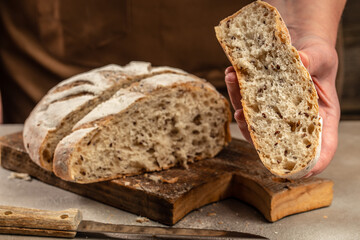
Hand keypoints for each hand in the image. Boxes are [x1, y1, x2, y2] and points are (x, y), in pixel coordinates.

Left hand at [225, 35, 339, 176]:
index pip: (322, 145)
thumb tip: (300, 61)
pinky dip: (236, 89)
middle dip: (255, 131)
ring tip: (232, 80)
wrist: (300, 41)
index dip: (315, 162)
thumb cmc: (317, 54)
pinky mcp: (260, 100)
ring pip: (254, 120)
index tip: (305, 172)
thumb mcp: (321, 56)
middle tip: (241, 114)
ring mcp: (275, 111)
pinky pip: (245, 101)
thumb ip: (312, 61)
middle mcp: (294, 119)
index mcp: (319, 116)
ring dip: (239, 102)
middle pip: (277, 137)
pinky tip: (232, 74)